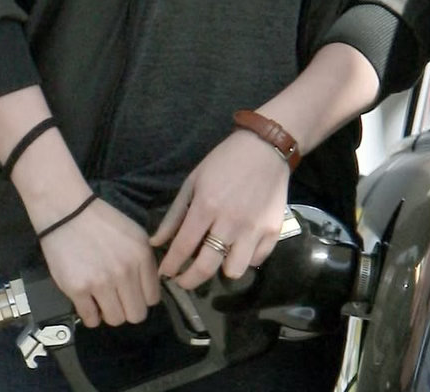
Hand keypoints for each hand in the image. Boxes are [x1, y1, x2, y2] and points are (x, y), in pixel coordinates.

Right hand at [39, 198, 160, 328]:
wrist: (67, 212)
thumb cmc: (101, 222)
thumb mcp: (134, 235)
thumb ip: (144, 262)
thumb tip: (148, 290)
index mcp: (141, 256)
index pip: (153, 299)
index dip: (142, 298)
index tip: (132, 293)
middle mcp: (125, 272)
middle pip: (136, 315)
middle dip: (127, 309)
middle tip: (117, 299)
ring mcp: (102, 282)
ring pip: (115, 320)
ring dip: (109, 313)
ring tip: (101, 298)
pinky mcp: (78, 289)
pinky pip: (91, 320)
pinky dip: (90, 315)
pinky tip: (87, 301)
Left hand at [150, 130, 289, 289]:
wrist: (265, 147)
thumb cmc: (224, 161)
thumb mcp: (194, 181)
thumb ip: (175, 214)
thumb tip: (156, 243)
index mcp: (206, 206)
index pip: (183, 247)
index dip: (171, 266)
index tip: (165, 273)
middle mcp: (230, 222)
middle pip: (206, 267)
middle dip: (189, 281)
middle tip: (183, 280)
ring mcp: (254, 228)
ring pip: (234, 271)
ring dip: (222, 269)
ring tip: (217, 259)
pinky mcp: (273, 231)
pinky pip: (256, 260)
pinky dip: (246, 258)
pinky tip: (240, 247)